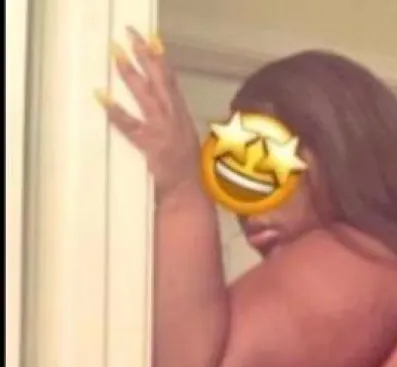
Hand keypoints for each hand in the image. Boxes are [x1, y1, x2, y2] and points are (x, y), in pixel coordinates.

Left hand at [95, 28, 200, 197]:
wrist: (187, 191)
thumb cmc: (186, 171)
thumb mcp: (186, 141)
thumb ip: (176, 124)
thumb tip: (166, 111)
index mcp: (182, 117)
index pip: (171, 83)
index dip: (162, 62)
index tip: (152, 42)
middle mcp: (174, 118)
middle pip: (160, 81)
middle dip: (147, 57)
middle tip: (133, 38)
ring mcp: (162, 130)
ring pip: (146, 96)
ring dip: (131, 75)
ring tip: (117, 57)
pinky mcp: (150, 144)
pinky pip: (129, 124)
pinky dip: (115, 111)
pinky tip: (102, 98)